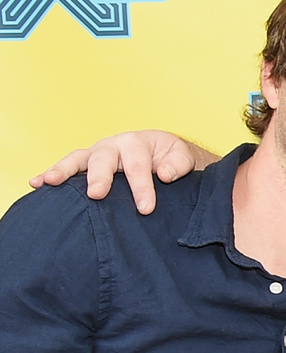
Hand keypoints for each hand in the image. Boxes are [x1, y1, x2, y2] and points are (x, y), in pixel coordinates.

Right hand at [29, 131, 206, 214]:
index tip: (145, 208)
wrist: (162, 153)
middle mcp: (112, 146)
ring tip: (49, 181)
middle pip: (103, 160)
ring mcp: (95, 155)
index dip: (142, 187)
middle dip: (99, 177)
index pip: (138, 167)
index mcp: (136, 144)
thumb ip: (178, 164)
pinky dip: (50, 174)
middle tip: (96, 194)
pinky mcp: (85, 166)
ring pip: (77, 160)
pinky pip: (67, 168)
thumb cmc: (170, 157)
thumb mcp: (181, 157)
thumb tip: (166, 175)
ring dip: (63, 171)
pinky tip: (36, 184)